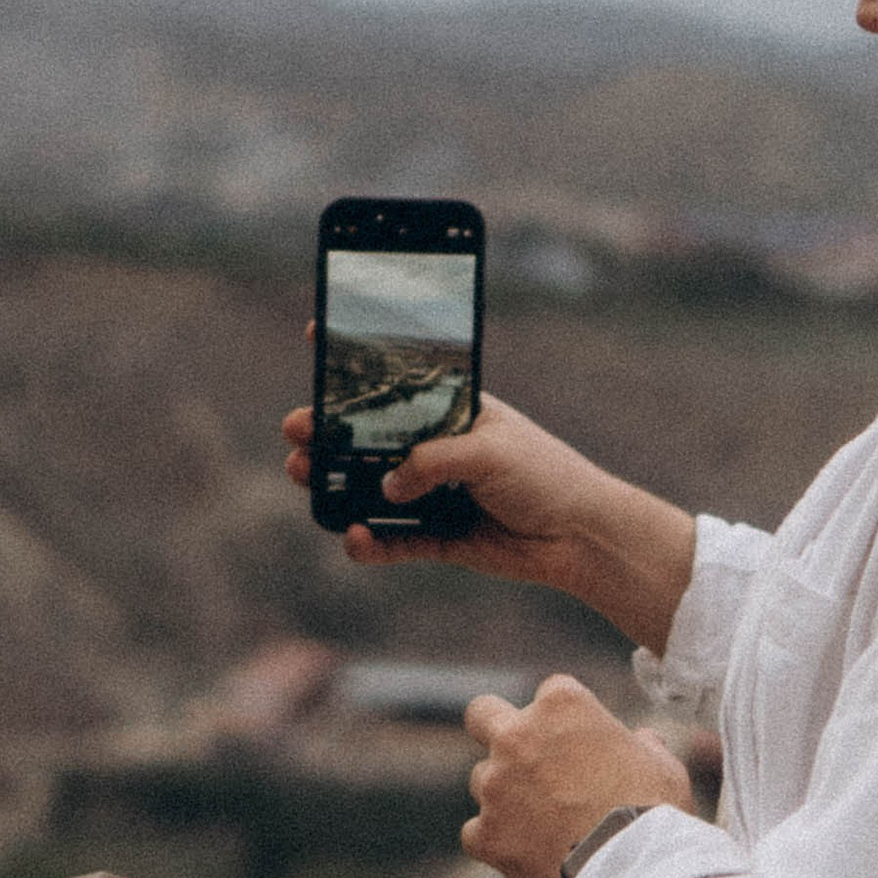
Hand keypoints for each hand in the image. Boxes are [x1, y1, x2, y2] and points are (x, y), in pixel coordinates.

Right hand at [282, 364, 698, 651]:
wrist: (582, 536)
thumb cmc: (547, 475)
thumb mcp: (490, 451)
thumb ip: (433, 461)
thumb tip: (389, 485)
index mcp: (455, 411)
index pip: (401, 378)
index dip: (360, 359)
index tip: (317, 334)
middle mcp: (439, 449)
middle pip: (371, 438)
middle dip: (328, 433)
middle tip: (295, 430)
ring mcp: (436, 494)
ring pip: (371, 489)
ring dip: (335, 484)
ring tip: (304, 476)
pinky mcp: (440, 538)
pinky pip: (394, 542)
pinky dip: (371, 543)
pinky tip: (355, 538)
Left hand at [460, 674, 695, 877]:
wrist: (633, 872)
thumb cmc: (655, 812)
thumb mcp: (663, 766)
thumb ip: (643, 746)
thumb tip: (643, 741)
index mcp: (562, 705)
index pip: (551, 694)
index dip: (567, 719)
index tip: (581, 742)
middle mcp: (518, 736)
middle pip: (482, 714)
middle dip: (496, 729)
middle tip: (522, 758)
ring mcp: (495, 785)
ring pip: (481, 780)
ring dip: (504, 795)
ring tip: (543, 824)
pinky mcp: (485, 833)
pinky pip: (476, 832)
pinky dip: (496, 841)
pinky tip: (527, 855)